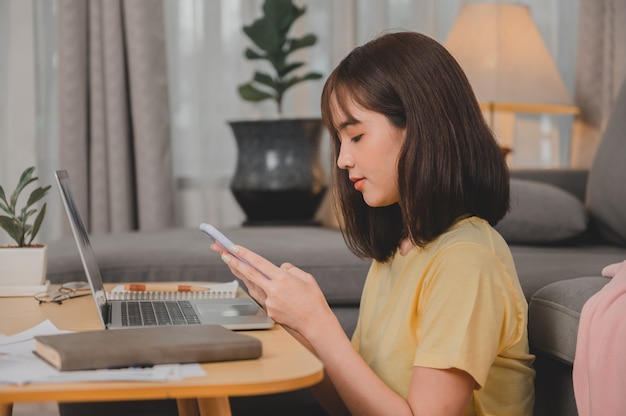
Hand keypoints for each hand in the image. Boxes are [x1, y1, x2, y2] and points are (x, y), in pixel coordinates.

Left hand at [209, 243, 332, 336]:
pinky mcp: (269, 312)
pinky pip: (261, 297)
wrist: (315, 323)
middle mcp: (273, 290)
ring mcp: (269, 302)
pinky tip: (257, 283)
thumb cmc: (313, 300)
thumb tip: (280, 269)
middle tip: (222, 253)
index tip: (233, 247)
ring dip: (241, 274)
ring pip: (251, 285)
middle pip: (248, 274)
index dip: (244, 254)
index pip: (259, 263)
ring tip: (231, 263)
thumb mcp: (306, 278)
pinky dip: (259, 289)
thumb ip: (291, 270)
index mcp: (282, 279)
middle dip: (233, 262)